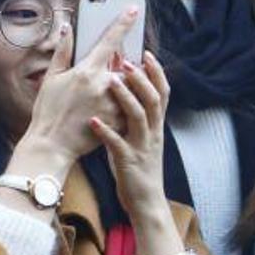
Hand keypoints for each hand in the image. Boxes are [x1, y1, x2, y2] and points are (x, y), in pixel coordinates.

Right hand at [15, 7, 137, 163]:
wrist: (52, 146)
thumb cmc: (48, 112)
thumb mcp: (51, 78)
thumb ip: (63, 51)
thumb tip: (66, 27)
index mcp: (87, 70)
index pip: (110, 40)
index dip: (124, 22)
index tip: (134, 10)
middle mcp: (103, 85)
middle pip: (125, 64)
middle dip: (122, 64)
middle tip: (111, 70)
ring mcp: (113, 103)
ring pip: (129, 85)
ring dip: (125, 85)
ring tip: (106, 94)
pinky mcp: (119, 120)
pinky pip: (130, 106)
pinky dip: (125, 103)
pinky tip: (109, 110)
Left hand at [90, 50, 169, 215]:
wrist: (146, 201)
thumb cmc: (139, 166)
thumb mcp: (143, 137)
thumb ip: (136, 116)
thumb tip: (126, 92)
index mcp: (156, 125)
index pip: (162, 92)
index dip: (156, 72)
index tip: (146, 53)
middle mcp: (152, 132)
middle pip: (153, 99)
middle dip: (141, 79)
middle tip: (126, 61)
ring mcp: (142, 147)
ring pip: (138, 117)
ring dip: (125, 97)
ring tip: (111, 82)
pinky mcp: (129, 162)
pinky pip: (118, 144)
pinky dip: (106, 131)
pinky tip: (92, 121)